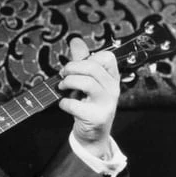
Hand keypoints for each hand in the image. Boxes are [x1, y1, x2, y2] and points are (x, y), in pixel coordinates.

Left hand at [57, 37, 120, 158]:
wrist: (93, 135)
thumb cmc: (89, 105)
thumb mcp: (88, 82)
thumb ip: (82, 62)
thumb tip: (75, 40)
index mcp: (112, 78)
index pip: (107, 57)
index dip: (88, 58)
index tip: (75, 66)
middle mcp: (113, 89)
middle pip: (92, 68)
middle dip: (72, 68)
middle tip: (63, 75)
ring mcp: (106, 103)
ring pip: (87, 83)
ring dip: (68, 83)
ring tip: (62, 87)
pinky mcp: (96, 117)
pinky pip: (76, 104)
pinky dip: (64, 102)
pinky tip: (63, 104)